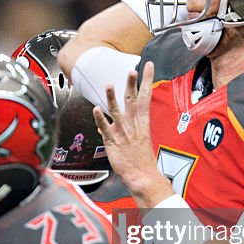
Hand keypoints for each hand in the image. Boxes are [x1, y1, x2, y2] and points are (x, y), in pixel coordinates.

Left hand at [93, 61, 173, 206]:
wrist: (142, 177)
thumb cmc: (139, 160)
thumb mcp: (134, 140)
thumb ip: (118, 128)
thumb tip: (105, 123)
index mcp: (141, 123)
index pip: (145, 97)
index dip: (146, 81)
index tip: (148, 67)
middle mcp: (133, 125)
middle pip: (132, 101)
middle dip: (132, 85)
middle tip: (132, 70)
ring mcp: (123, 133)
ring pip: (117, 112)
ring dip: (112, 98)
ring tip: (109, 85)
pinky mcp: (113, 142)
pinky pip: (105, 128)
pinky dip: (100, 119)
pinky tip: (95, 109)